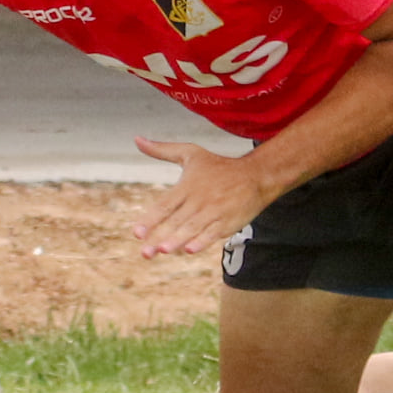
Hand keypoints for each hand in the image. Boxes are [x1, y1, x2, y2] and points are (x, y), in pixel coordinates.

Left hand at [132, 137, 270, 257]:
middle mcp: (199, 200)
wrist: (256, 175)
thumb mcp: (191, 153)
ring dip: (177, 241)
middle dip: (160, 237)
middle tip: (145, 252)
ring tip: (163, 250)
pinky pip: (213, 234)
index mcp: (187, 186)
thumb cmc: (220, 166)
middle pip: (176, 221)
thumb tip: (137, 139)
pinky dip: (202, 242)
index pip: (165, 205)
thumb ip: (162, 150)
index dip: (150, 220)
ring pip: (193, 229)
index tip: (136, 233)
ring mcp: (215, 212)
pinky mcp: (228, 222)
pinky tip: (190, 250)